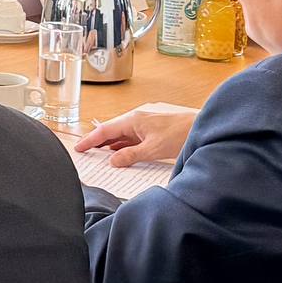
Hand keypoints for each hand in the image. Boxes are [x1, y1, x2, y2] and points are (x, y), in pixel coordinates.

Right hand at [72, 103, 196, 167]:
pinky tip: (120, 155)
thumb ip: (130, 155)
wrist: (203, 129)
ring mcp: (144, 126)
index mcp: (133, 121)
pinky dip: (122, 148)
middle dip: (97, 143)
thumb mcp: (152, 149)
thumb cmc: (181, 134)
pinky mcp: (151, 132)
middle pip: (110, 132)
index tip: (78, 148)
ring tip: (99, 157)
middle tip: (85, 154)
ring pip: (121, 136)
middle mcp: (136, 121)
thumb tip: (113, 161)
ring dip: (110, 146)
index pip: (104, 130)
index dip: (89, 140)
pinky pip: (131, 140)